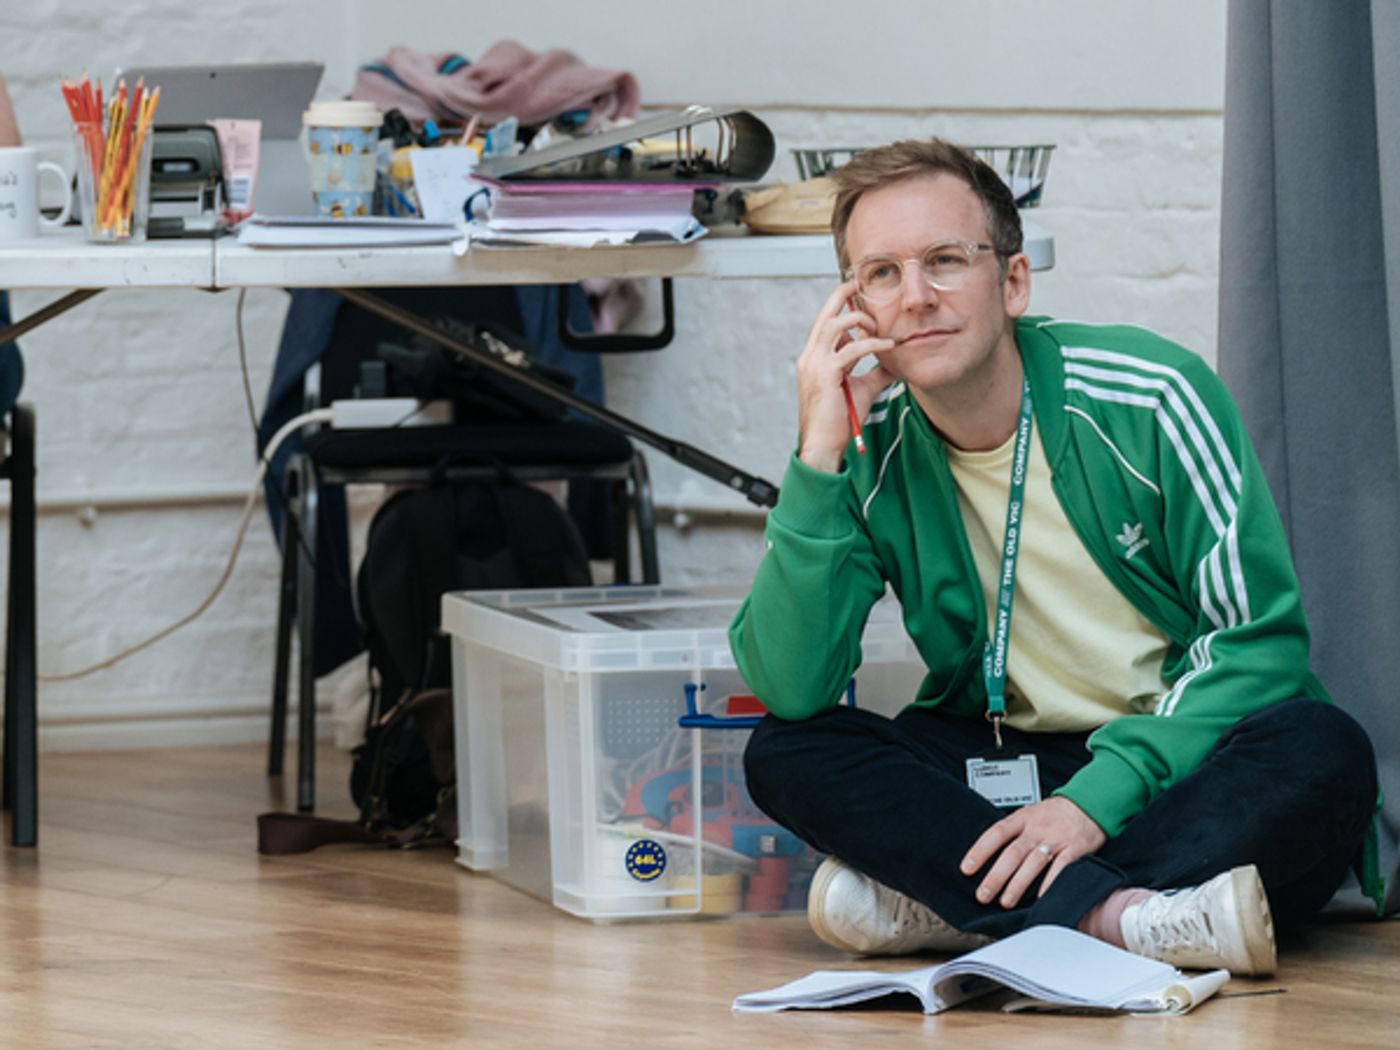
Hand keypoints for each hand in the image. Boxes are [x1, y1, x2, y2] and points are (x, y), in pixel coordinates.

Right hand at [794, 280, 894, 471]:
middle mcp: (810, 357)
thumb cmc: (839, 421)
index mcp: (814, 358)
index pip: (825, 323)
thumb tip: (896, 362)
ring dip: (859, 320)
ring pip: (834, 326)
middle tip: (860, 283)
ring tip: (877, 325)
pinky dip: (872, 344)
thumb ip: (875, 373)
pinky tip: (888, 345)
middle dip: (842, 295)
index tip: (858, 294)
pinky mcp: (826, 374)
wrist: (824, 445)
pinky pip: (851, 350)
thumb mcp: (861, 390)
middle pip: (825, 315)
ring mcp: (815, 364)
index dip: (840, 306)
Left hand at [959, 796, 1106, 908]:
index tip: (966, 869)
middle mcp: (1037, 828)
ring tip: (1006, 901)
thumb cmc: (1055, 813)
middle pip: (1013, 853)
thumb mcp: (1030, 814)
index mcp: (1022, 818)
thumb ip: (1013, 832)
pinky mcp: (1076, 849)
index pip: (996, 833)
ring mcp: (1056, 839)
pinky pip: (1062, 868)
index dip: (980, 851)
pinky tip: (1040, 898)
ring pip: (1033, 862)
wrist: (1090, 802)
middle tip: (983, 895)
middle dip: (996, 876)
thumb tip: (988, 857)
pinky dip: (1050, 883)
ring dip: (1018, 884)